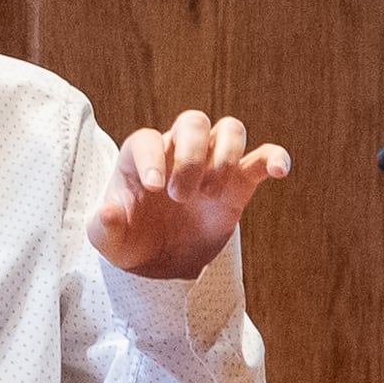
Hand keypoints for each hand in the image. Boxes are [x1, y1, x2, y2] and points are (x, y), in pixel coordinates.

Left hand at [93, 109, 289, 282]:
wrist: (162, 261)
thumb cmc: (131, 240)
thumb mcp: (108, 241)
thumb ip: (104, 228)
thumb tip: (109, 212)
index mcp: (141, 158)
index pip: (147, 139)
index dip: (152, 159)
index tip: (155, 190)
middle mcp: (177, 152)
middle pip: (193, 121)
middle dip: (191, 156)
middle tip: (180, 197)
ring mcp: (211, 164)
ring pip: (229, 128)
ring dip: (225, 157)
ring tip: (210, 194)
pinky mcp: (239, 182)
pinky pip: (262, 156)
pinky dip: (274, 157)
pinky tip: (279, 171)